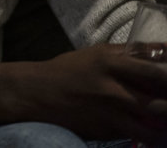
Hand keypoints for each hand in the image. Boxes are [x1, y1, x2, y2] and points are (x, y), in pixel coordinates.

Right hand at [0, 43, 166, 142]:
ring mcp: (113, 107)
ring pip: (158, 119)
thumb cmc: (68, 71)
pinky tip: (158, 133)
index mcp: (112, 59)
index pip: (157, 62)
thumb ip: (128, 55)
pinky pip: (143, 136)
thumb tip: (162, 55)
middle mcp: (115, 82)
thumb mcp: (97, 54)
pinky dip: (156, 136)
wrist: (36, 93)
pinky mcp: (109, 128)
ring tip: (166, 119)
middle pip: (162, 90)